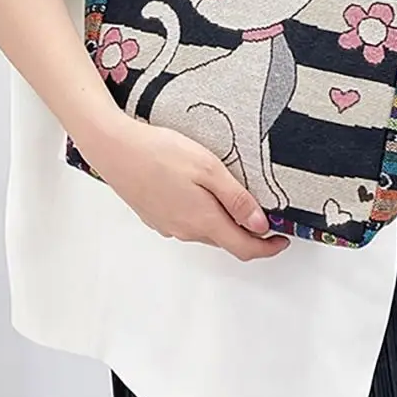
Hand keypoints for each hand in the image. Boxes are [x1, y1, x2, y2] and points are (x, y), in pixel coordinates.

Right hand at [86, 113, 290, 261]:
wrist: (114, 148)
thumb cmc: (159, 152)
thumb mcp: (208, 168)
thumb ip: (236, 199)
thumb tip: (260, 225)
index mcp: (203, 220)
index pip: (244, 248)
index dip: (268, 248)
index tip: (283, 239)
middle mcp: (185, 230)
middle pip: (225, 240)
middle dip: (248, 232)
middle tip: (264, 212)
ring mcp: (167, 225)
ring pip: (205, 231)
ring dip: (223, 222)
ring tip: (232, 195)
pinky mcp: (154, 216)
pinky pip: (186, 222)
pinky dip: (201, 214)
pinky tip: (198, 191)